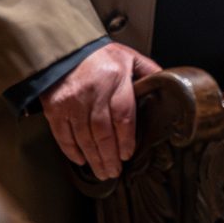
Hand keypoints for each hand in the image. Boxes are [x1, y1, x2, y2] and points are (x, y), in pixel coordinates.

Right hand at [41, 43, 161, 179]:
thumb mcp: (129, 57)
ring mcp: (72, 102)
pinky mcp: (55, 109)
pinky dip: (72, 150)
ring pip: (83, 137)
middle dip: (109, 155)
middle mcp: (93, 92)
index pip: (123, 115)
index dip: (126, 138)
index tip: (128, 154)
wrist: (66, 50)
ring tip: (102, 171)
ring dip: (94, 158)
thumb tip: (169, 83)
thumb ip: (148, 72)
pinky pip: (63, 135)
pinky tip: (82, 160)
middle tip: (115, 172)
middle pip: (102, 131)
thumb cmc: (101, 56)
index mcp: (115, 79)